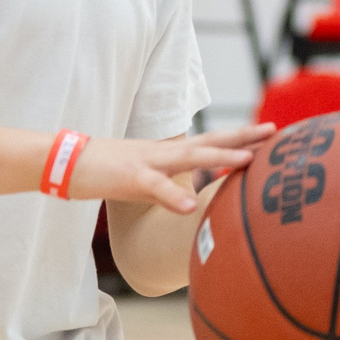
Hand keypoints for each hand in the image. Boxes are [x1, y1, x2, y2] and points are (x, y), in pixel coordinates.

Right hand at [69, 125, 274, 213]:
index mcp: (167, 153)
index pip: (210, 141)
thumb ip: (168, 184)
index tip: (269, 133)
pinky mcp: (129, 177)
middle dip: (242, 137)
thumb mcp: (142, 177)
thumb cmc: (105, 171)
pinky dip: (173, 196)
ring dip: (219, 159)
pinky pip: (154, 186)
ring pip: (189, 157)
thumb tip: (190, 197)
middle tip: (273, 132)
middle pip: (209, 141)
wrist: (65, 160)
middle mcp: (163, 152)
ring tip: (248, 161)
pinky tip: (190, 207)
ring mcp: (148, 162)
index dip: (239, 137)